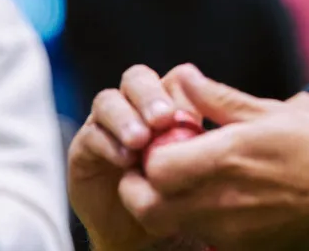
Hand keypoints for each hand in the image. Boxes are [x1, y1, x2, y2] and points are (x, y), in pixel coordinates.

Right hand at [68, 64, 224, 250]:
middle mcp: (135, 105)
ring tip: (141, 140)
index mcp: (168, 101)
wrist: (145, 229)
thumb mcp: (199, 162)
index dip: (181, 87)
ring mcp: (107, 123)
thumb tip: (223, 110)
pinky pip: (91, 135)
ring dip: (125, 117)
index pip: (172, 78)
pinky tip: (126, 160)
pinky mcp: (85, 145)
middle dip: (149, 95)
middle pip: (136, 79)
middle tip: (163, 118)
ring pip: (108, 101)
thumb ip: (207, 135)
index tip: (191, 112)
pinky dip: (108, 144)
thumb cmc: (178, 191)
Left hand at [119, 66, 308, 250]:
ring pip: (171, 226)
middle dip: (139, 190)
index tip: (155, 143)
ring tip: (186, 182)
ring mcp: (229, 232)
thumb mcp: (266, 112)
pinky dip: (194, 221)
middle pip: (148, 208)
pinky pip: (200, 237)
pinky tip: (216, 200)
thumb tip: (183, 78)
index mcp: (224, 159)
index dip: (146, 156)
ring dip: (165, 206)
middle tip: (152, 170)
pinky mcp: (241, 249)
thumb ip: (217, 99)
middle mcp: (220, 201)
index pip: (155, 168)